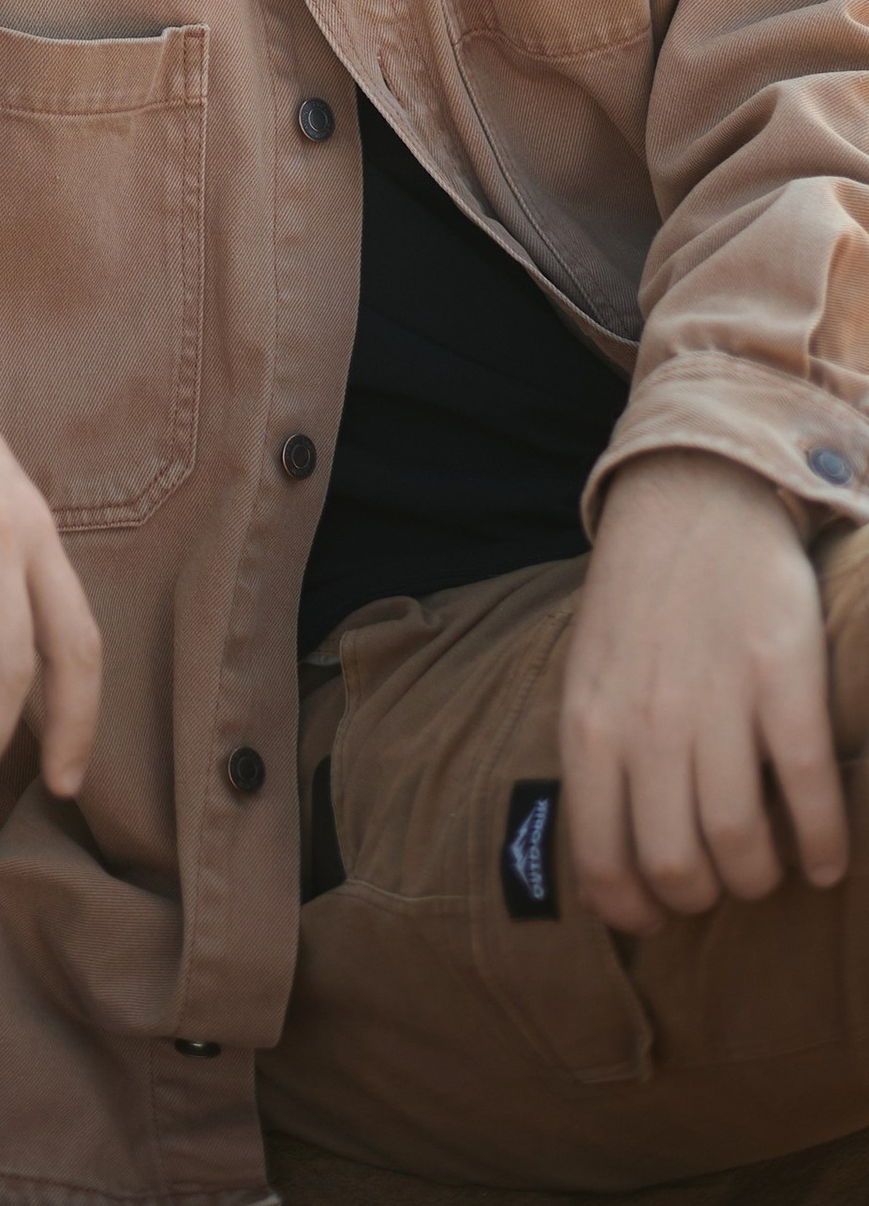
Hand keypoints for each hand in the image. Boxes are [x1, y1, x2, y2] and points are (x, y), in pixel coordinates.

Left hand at [561, 450, 848, 932]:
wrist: (691, 495)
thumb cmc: (639, 600)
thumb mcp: (589, 673)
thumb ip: (599, 757)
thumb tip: (614, 859)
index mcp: (590, 722)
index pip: (601, 857)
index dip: (635, 911)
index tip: (660, 921)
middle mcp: (647, 718)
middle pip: (679, 864)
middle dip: (706, 897)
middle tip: (724, 883)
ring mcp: (715, 696)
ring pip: (742, 841)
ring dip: (763, 877)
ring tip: (774, 869)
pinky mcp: (782, 674)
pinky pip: (805, 787)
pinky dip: (822, 843)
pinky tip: (827, 859)